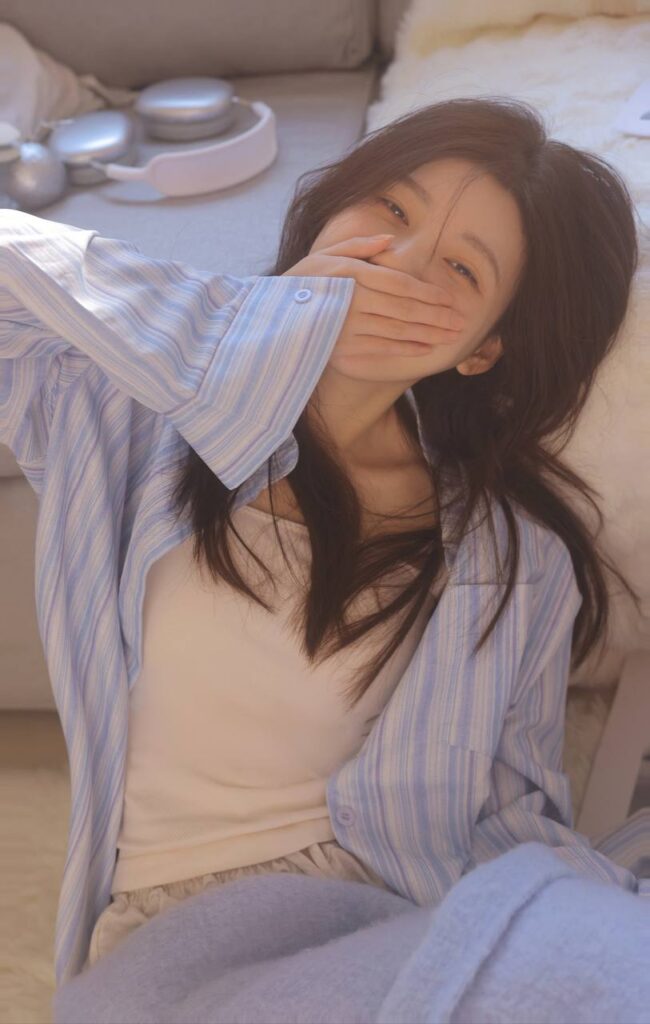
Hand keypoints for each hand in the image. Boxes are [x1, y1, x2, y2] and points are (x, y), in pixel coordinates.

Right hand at [282, 234, 465, 359]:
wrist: (271, 318)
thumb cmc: (301, 283)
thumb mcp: (324, 256)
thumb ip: (358, 246)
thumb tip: (389, 240)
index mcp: (352, 274)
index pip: (400, 284)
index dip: (428, 294)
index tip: (449, 300)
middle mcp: (353, 300)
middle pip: (405, 308)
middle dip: (436, 317)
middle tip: (460, 322)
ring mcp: (348, 327)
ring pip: (398, 330)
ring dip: (428, 334)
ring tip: (450, 336)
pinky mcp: (343, 349)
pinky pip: (383, 348)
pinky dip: (406, 348)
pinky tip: (425, 348)